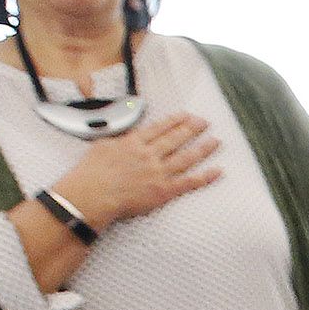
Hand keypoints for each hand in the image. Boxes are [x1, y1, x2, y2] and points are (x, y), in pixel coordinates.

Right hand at [51, 112, 221, 224]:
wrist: (92, 194)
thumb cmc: (91, 173)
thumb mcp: (102, 146)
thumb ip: (120, 140)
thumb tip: (129, 136)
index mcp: (134, 142)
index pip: (159, 128)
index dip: (175, 120)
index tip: (186, 115)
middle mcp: (150, 154)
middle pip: (176, 138)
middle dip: (193, 128)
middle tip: (205, 122)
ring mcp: (159, 172)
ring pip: (187, 157)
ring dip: (203, 148)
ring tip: (216, 141)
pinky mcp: (164, 191)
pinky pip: (189, 182)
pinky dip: (205, 176)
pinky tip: (218, 171)